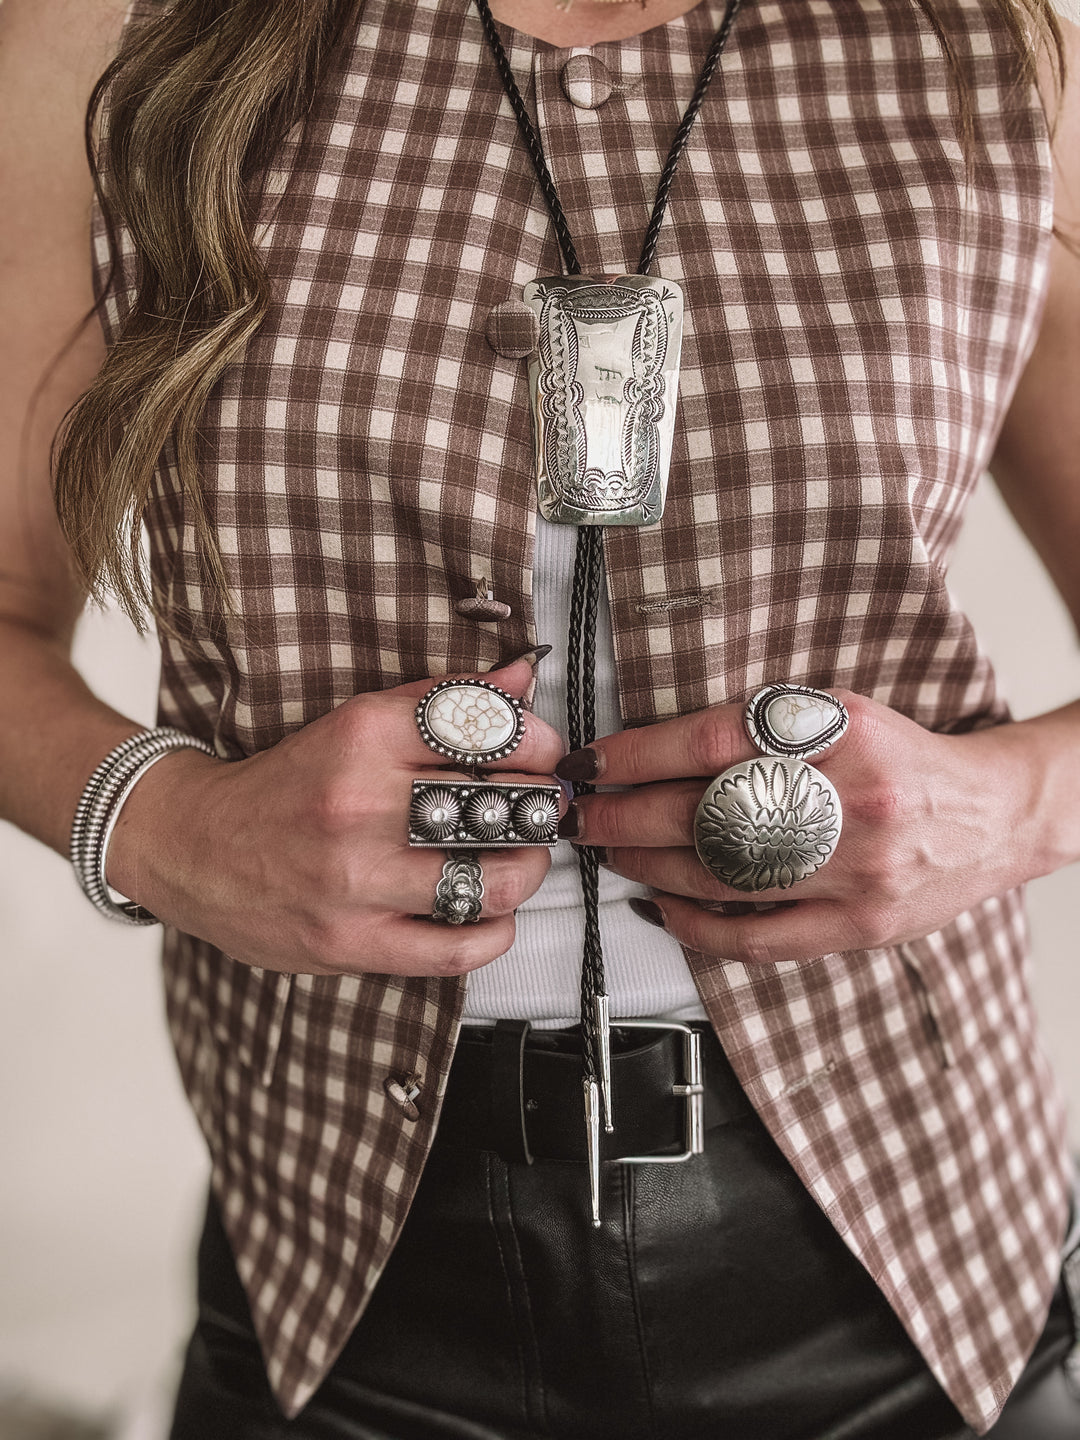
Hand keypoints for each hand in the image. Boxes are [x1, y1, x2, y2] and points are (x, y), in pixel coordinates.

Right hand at [107, 658, 564, 976]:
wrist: (192, 848)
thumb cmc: (286, 785)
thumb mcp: (357, 722)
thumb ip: (444, 699)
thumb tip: (525, 674)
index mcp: (361, 735)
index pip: (487, 729)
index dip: (540, 742)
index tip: (545, 755)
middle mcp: (358, 805)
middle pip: (501, 806)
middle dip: (540, 808)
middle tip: (540, 809)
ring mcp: (354, 881)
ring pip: (493, 881)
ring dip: (527, 871)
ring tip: (520, 859)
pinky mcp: (350, 943)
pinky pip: (457, 947)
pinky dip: (495, 932)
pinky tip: (492, 913)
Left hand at [557, 690, 1037, 964]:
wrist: (992, 815)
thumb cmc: (903, 760)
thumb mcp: (842, 714)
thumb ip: (763, 727)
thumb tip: (658, 750)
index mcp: (842, 733)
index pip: (715, 741)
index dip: (640, 754)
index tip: (593, 762)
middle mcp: (850, 802)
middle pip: (707, 813)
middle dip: (625, 816)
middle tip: (581, 814)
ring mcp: (856, 872)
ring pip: (722, 877)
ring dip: (648, 866)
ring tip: (610, 851)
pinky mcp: (860, 926)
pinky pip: (757, 939)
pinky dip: (696, 926)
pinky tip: (659, 906)